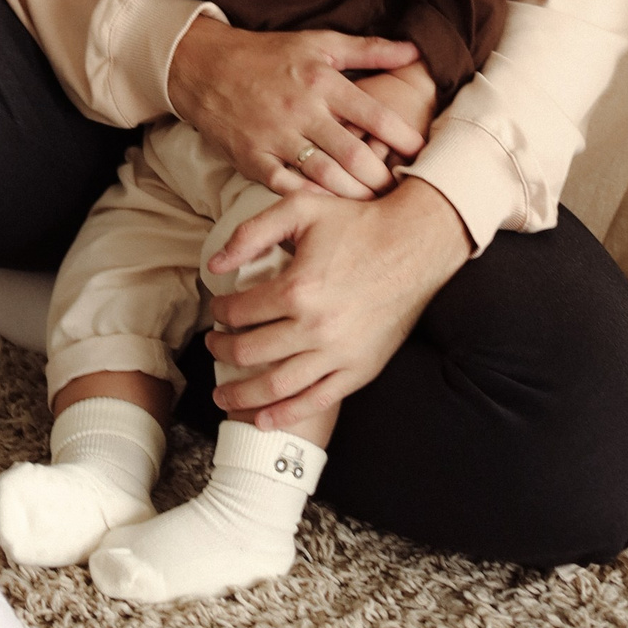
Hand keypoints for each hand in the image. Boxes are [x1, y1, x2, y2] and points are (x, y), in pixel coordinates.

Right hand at [165, 15, 430, 198]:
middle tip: (400, 191)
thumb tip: (414, 50)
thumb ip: (368, 50)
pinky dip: (313, 201)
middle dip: (382, 178)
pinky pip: (288, 188)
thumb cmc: (268, 55)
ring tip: (375, 207)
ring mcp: (276, 137)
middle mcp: (302, 110)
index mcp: (322, 80)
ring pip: (326, 178)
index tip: (423, 155)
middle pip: (354, 155)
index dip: (404, 138)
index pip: (374, 115)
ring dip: (355, 196)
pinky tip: (332, 211)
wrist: (205, 66)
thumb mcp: (318, 43)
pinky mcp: (253, 159)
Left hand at [205, 176, 471, 427]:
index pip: (241, 311)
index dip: (220, 312)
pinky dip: (286, 414)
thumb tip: (214, 264)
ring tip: (222, 394)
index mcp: (298, 289)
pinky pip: (317, 401)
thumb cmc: (357, 222)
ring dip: (243, 394)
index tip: (217, 310)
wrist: (415, 244)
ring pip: (277, 387)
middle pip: (251, 353)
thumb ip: (252, 233)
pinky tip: (264, 419)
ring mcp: (339, 354)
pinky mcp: (360, 369)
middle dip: (222, 351)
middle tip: (212, 345)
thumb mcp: (301, 209)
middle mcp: (316, 328)